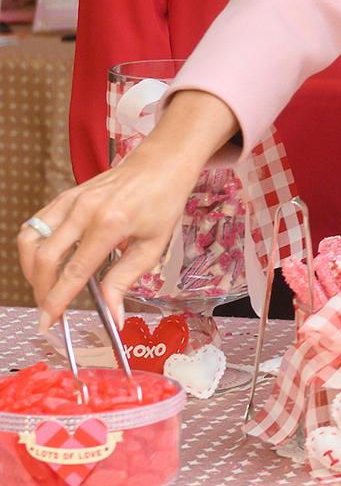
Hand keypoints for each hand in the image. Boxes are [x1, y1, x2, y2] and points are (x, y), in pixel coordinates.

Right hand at [18, 90, 236, 329]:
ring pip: (31, 239)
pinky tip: (48, 262)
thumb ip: (125, 280)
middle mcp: (84, 209)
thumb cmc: (164, 200)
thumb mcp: (153, 245)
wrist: (162, 163)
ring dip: (31, 269)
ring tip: (46, 287)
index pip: (74, 271)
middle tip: (49, 309)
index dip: (57, 301)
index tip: (48, 323)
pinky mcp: (66, 194)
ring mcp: (72, 199)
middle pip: (45, 258)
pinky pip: (36, 224)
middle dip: (41, 290)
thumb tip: (113, 316)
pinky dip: (34, 247)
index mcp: (110, 223)